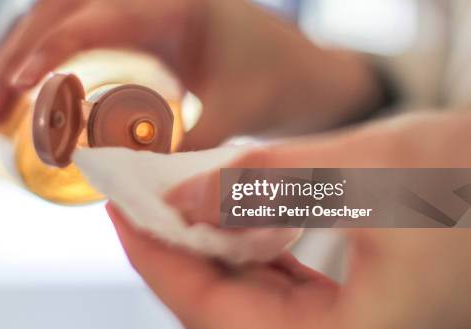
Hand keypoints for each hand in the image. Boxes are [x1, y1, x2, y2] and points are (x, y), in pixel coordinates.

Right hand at [0, 0, 381, 148]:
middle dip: (13, 64)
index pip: (97, 17)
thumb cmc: (278, 86)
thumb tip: (113, 177)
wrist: (303, 68)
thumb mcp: (234, 116)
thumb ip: (179, 148)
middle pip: (60, 10)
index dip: (48, 54)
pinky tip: (18, 90)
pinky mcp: (132, 10)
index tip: (12, 97)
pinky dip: (39, 55)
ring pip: (56, 12)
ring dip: (15, 58)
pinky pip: (72, 22)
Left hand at [109, 111, 470, 328]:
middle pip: (221, 305)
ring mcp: (347, 328)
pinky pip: (280, 285)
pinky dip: (248, 247)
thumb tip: (179, 199)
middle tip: (140, 194)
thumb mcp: (368, 173)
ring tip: (177, 196)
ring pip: (248, 296)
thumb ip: (265, 187)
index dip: (154, 255)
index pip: (209, 310)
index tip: (118, 207)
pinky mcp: (355, 306)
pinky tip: (230, 213)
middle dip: (177, 246)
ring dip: (209, 244)